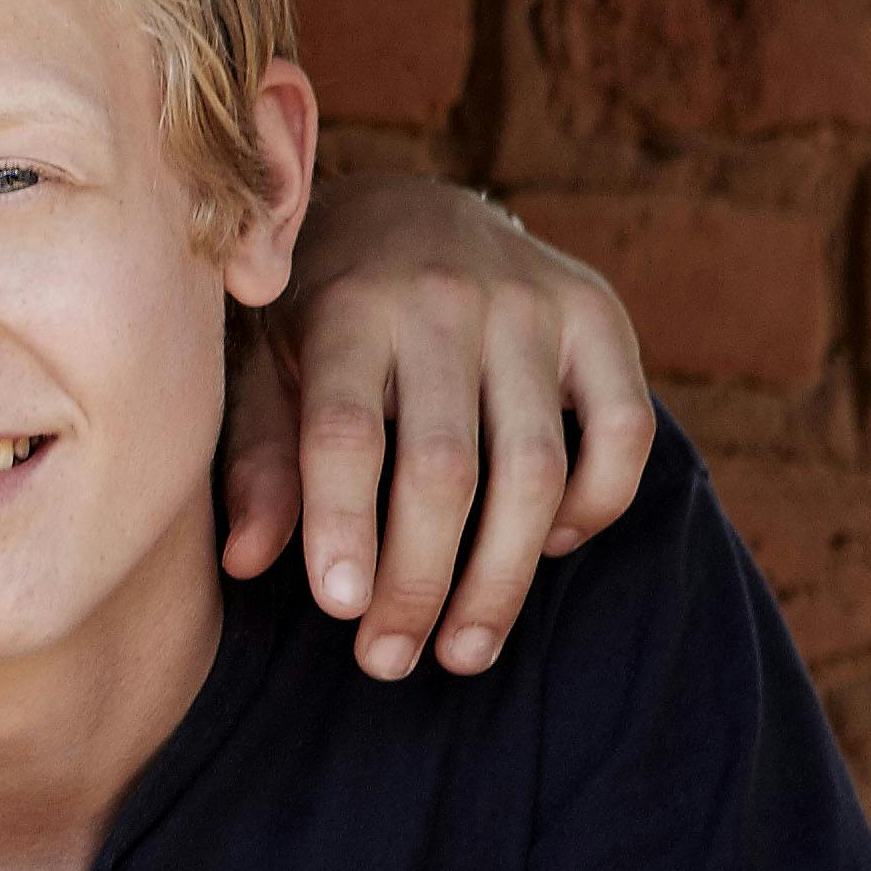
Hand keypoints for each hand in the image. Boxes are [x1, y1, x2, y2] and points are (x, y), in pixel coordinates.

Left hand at [221, 179, 652, 680]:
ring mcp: (531, 304)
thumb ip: (258, 457)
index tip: (342, 610)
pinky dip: (594, 505)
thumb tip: (246, 561)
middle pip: (443, 469)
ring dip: (502, 577)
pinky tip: (549, 546)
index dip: (342, 525)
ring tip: (464, 650)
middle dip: (418, 581)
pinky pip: (625, 431)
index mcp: (346, 308)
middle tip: (390, 661)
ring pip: (536, 467)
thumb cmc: (317, 312)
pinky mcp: (599, 315)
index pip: (345, 431)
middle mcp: (443, 299)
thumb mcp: (263, 365)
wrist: (408, 208)